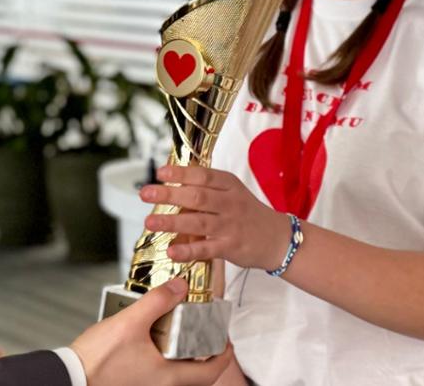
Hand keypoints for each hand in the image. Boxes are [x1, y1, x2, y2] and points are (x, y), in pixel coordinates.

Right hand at [69, 278, 232, 385]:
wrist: (69, 378)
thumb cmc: (96, 361)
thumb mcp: (130, 322)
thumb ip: (157, 301)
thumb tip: (180, 286)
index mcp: (170, 377)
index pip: (212, 370)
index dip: (224, 353)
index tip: (226, 338)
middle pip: (199, 376)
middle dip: (206, 355)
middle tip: (207, 334)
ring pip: (180, 377)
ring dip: (185, 358)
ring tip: (180, 334)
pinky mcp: (136, 385)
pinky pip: (161, 376)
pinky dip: (166, 361)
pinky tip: (153, 343)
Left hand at [140, 165, 292, 270]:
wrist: (278, 239)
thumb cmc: (248, 214)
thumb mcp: (233, 193)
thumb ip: (207, 188)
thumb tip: (173, 181)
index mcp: (230, 185)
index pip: (203, 176)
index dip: (180, 173)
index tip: (160, 172)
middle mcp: (230, 203)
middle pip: (197, 196)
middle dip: (169, 194)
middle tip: (145, 193)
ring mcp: (231, 226)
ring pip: (198, 222)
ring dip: (172, 221)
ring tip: (149, 222)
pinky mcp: (231, 248)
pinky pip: (206, 249)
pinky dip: (188, 250)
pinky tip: (171, 251)